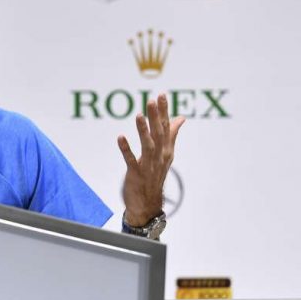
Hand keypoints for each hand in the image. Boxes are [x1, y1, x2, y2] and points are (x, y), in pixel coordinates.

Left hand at [117, 94, 184, 225]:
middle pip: (158, 134)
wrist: (148, 204)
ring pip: (147, 146)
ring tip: (138, 116)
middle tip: (151, 100)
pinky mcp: (136, 175)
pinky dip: (126, 149)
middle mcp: (159, 157)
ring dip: (143, 131)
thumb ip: (171, 134)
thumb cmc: (155, 175)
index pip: (166, 128)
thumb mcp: (165, 154)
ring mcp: (148, 166)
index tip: (161, 95)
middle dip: (155, 117)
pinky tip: (120, 138)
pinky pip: (131, 161)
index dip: (164, 112)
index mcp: (166, 150)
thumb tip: (180, 117)